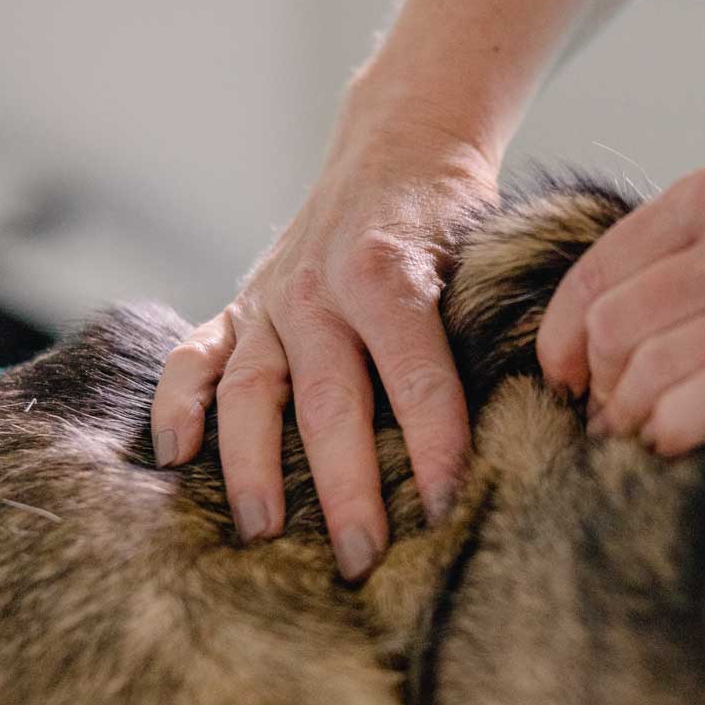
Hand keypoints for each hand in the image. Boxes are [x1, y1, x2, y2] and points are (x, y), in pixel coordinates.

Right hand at [150, 118, 497, 578]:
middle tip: (362, 557)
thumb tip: (528, 430)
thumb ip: (486, 337)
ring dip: (253, 465)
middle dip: (345, 486)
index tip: (450, 506)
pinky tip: (175, 457)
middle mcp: (319, 286)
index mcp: (391, 271)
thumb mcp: (485, 263)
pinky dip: (176, 405)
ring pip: (251, 390)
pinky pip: (194, 357)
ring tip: (263, 533)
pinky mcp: (240, 306)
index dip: (435, 444)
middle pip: (329, 400)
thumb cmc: (456, 222)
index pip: (416, 374)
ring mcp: (271, 299)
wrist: (399, 146)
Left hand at [535, 156, 704, 454]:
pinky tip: (681, 445)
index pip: (595, 276)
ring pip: (660, 367)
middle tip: (616, 427)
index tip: (572, 386)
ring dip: (637, 422)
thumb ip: (685, 257)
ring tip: (650, 443)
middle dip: (601, 393)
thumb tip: (598, 341)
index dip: (564, 344)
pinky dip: (682, 429)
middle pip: (616, 330)